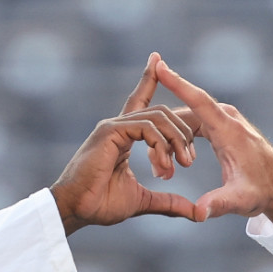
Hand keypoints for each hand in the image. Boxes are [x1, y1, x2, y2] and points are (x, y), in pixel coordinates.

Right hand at [50, 52, 198, 234]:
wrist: (78, 211)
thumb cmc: (101, 205)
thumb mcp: (144, 201)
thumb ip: (168, 201)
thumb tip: (194, 212)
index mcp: (124, 136)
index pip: (142, 102)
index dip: (149, 79)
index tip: (158, 59)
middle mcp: (118, 125)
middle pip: (162, 112)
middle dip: (182, 134)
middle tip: (188, 162)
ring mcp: (113, 125)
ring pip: (158, 117)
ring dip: (175, 141)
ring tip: (181, 166)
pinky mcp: (109, 131)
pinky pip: (146, 127)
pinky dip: (161, 145)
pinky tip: (163, 165)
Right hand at [155, 59, 272, 226]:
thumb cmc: (262, 191)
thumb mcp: (241, 200)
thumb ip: (219, 204)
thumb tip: (199, 213)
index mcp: (229, 130)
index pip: (198, 100)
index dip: (177, 83)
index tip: (159, 65)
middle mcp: (227, 118)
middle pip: (185, 114)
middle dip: (164, 135)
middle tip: (157, 168)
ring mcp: (225, 120)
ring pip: (187, 119)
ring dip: (170, 139)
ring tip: (164, 169)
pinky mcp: (223, 126)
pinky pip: (194, 122)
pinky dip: (180, 137)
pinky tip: (176, 158)